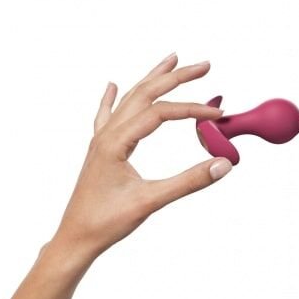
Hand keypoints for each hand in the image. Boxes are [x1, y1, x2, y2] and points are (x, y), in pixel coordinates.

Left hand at [51, 52, 231, 264]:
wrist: (75, 238)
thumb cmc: (106, 222)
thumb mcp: (151, 201)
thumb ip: (189, 181)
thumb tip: (223, 165)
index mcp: (115, 141)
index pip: (160, 113)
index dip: (192, 110)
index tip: (217, 114)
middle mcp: (107, 134)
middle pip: (145, 93)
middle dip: (176, 76)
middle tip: (203, 66)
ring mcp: (102, 140)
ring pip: (130, 98)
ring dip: (153, 78)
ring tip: (171, 60)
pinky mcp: (101, 149)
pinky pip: (107, 115)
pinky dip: (113, 97)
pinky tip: (111, 86)